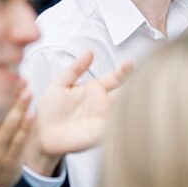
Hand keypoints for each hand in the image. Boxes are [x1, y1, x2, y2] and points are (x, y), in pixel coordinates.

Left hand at [26, 51, 132, 175]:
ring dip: (134, 104)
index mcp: (96, 88)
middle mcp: (104, 103)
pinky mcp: (101, 134)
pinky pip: (116, 128)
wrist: (41, 135)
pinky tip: (129, 117)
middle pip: (125, 92)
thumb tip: (89, 51)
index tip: (130, 63)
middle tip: (146, 79)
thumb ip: (74, 69)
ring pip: (125, 108)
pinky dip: (124, 123)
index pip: (116, 77)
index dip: (124, 70)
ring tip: (142, 96)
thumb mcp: (59, 85)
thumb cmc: (50, 110)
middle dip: (137, 86)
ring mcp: (104, 118)